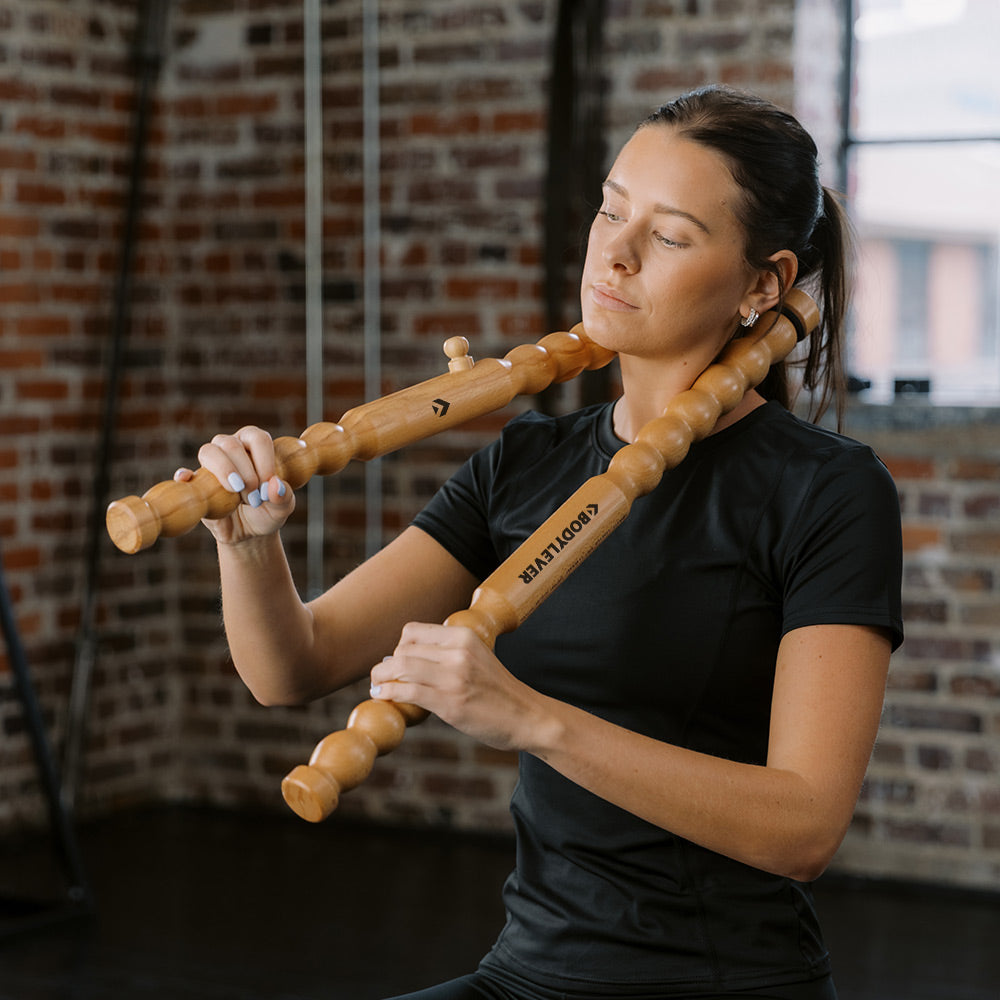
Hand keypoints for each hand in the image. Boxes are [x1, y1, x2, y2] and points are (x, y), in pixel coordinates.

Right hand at [173, 425, 295, 544]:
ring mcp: (211, 464)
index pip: (258, 438)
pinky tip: (188, 480)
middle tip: (255, 499)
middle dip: (246, 473)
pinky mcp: (195, 483)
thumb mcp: (282, 508)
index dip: (264, 462)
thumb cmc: (267, 512)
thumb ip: (284, 497)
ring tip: (236, 494)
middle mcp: (231, 447)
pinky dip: (185, 476)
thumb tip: (274, 486)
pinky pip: (184, 473)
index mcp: (255, 446)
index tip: (268, 487)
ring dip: (224, 472)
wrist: (248, 533)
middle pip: (232, 444)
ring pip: (209, 452)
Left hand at [369, 622, 540, 751]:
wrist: (526, 716)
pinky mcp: (449, 702)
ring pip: (400, 667)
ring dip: (381, 678)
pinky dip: (388, 693)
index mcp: (464, 636)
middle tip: (382, 677)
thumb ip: (447, 653)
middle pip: (403, 649)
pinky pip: (407, 691)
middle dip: (387, 664)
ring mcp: (454, 677)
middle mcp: (458, 652)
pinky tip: (382, 698)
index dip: (399, 646)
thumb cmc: (498, 691)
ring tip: (377, 687)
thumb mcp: (477, 657)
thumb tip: (403, 657)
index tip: (397, 661)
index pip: (413, 631)